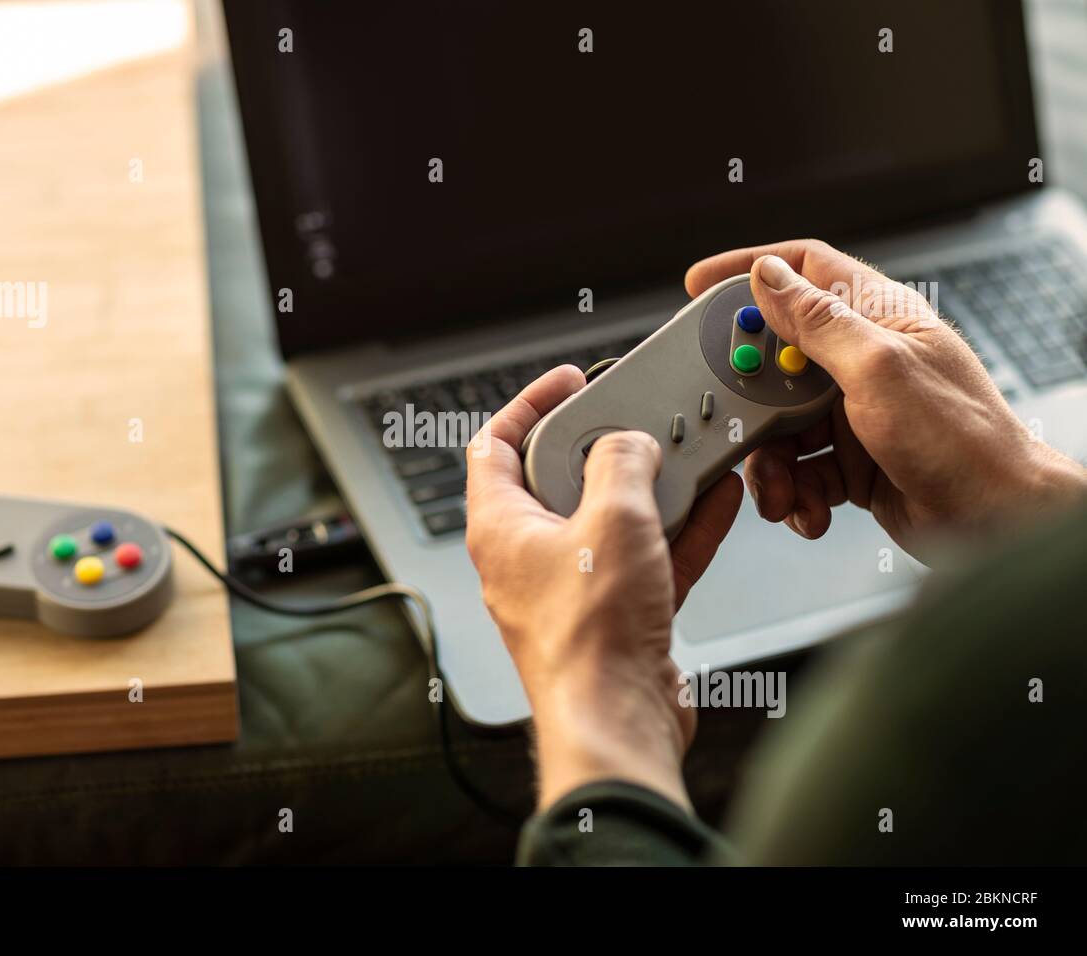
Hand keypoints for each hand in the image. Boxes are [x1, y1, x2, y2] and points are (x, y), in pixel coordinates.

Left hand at [465, 366, 742, 810]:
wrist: (619, 720)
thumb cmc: (591, 635)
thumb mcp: (612, 517)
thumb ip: (621, 461)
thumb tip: (630, 443)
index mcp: (500, 526)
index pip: (495, 444)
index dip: (528, 402)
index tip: (568, 380)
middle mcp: (526, 556)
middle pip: (559, 478)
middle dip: (606, 446)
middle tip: (640, 421)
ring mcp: (570, 588)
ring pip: (610, 519)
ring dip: (652, 488)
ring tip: (689, 455)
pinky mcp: (613, 615)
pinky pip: (646, 557)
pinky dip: (678, 530)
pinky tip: (716, 502)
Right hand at [686, 240, 1085, 557]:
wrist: (998, 524)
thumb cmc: (962, 441)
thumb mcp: (878, 369)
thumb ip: (817, 323)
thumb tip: (769, 276)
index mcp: (878, 318)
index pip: (806, 269)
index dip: (751, 269)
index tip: (700, 284)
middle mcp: (864, 361)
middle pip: (776, 356)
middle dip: (750, 394)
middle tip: (736, 416)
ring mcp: (855, 413)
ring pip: (778, 422)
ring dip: (770, 461)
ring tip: (782, 487)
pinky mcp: (850, 461)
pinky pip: (797, 468)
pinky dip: (793, 492)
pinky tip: (808, 507)